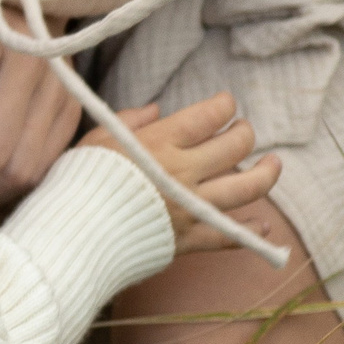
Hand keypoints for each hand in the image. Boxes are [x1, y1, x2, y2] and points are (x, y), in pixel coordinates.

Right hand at [80, 92, 282, 253]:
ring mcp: (190, 208)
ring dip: (267, 173)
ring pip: (247, 187)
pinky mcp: (188, 239)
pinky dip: (252, 232)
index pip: (209, 116)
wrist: (71, 235)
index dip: (224, 105)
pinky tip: (265, 226)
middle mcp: (183, 173)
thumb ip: (128, 121)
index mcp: (160, 144)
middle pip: (235, 146)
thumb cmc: (76, 183)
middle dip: (244, 133)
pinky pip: (230, 236)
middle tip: (242, 131)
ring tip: (273, 164)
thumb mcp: (96, 140)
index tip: (225, 103)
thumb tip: (156, 109)